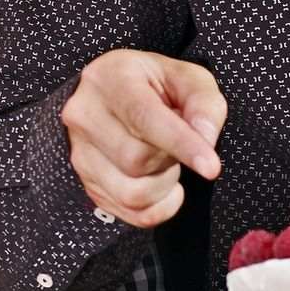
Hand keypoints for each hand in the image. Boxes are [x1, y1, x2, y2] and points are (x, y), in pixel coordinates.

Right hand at [62, 49, 225, 227]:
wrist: (115, 95)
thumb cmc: (155, 86)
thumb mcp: (188, 78)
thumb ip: (204, 103)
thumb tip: (204, 138)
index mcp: (110, 78)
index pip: (143, 118)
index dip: (180, 145)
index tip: (210, 167)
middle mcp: (84, 113)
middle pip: (136, 160)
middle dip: (171, 160)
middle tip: (178, 145)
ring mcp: (78, 150)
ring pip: (131, 192)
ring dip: (164, 185)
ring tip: (165, 162)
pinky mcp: (85, 179)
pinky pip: (130, 212)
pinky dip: (158, 207)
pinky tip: (160, 184)